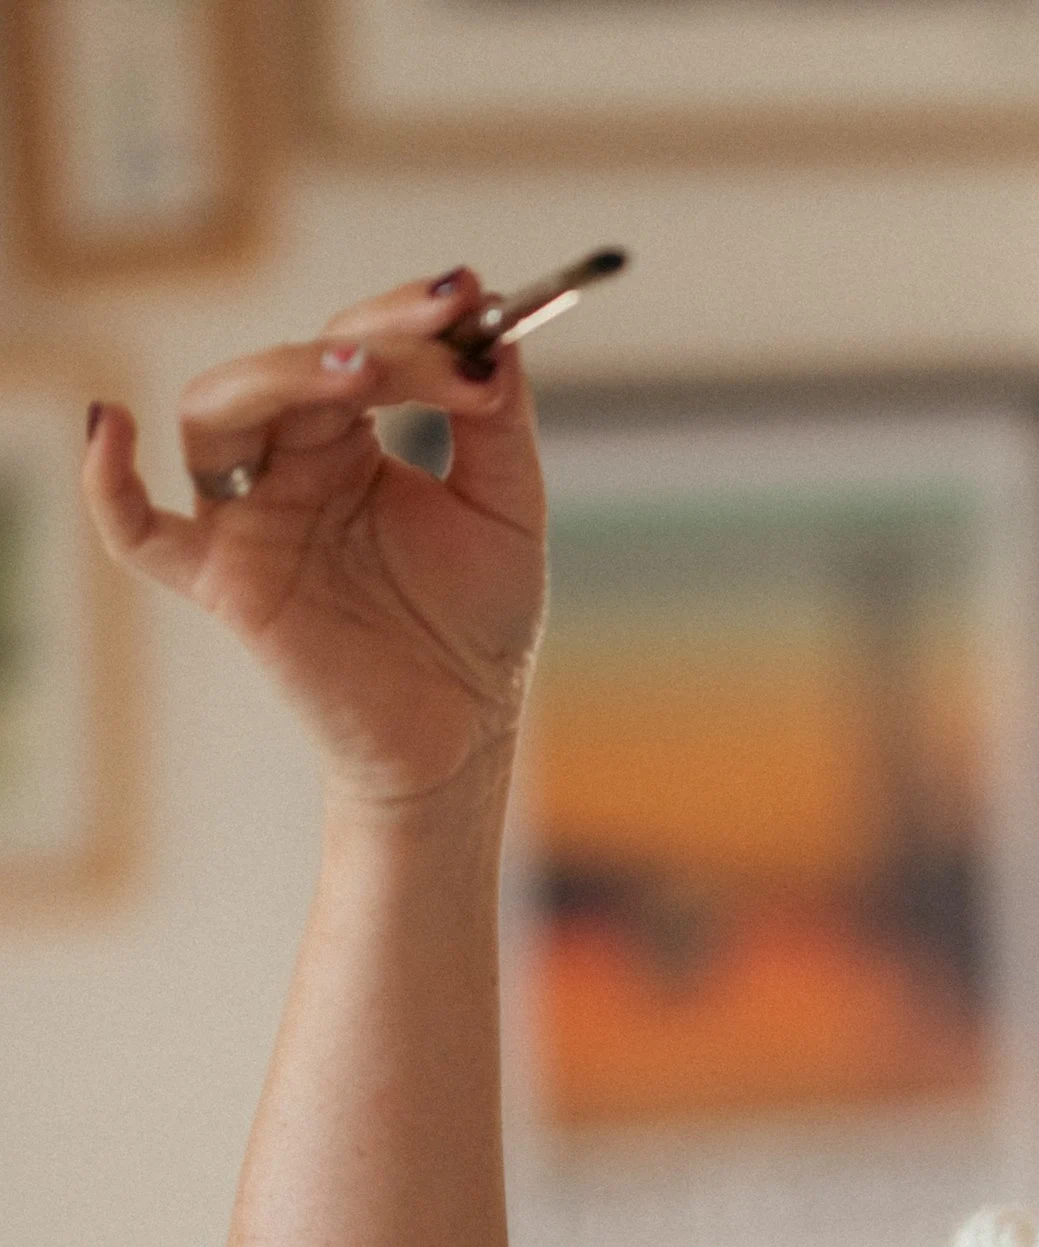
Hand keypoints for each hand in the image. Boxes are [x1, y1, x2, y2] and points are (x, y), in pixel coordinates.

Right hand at [79, 267, 547, 811]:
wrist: (464, 734)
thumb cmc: (477, 625)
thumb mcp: (507, 511)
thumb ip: (498, 426)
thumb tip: (496, 341)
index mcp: (351, 441)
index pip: (355, 348)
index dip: (405, 319)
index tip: (469, 298)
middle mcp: (289, 466)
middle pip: (285, 370)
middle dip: (359, 345)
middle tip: (430, 343)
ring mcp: (250, 520)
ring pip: (216, 417)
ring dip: (278, 379)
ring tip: (357, 376)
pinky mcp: (226, 583)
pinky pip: (138, 531)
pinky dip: (110, 483)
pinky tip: (111, 426)